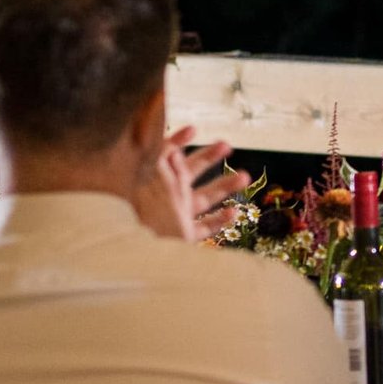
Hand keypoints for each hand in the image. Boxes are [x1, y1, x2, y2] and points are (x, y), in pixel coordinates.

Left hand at [135, 127, 249, 241]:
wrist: (137, 254)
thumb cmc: (141, 219)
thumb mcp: (157, 187)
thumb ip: (168, 169)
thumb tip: (176, 152)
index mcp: (158, 180)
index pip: (167, 154)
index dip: (178, 140)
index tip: (193, 129)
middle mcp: (167, 196)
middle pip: (190, 173)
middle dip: (209, 157)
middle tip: (227, 145)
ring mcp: (176, 216)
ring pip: (204, 198)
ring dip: (225, 186)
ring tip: (245, 176)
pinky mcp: (182, 237)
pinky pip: (204, 226)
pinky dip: (220, 219)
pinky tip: (234, 212)